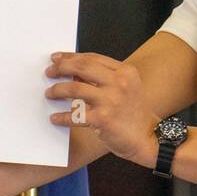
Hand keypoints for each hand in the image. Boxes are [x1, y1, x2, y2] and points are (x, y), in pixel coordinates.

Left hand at [45, 51, 161, 166]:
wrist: (147, 138)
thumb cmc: (133, 113)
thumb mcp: (126, 88)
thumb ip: (104, 77)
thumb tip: (73, 71)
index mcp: (125, 72)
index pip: (92, 58)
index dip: (71, 56)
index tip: (56, 58)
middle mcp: (119, 83)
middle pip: (82, 67)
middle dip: (61, 67)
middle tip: (49, 72)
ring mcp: (111, 100)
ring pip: (74, 88)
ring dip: (57, 90)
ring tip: (49, 93)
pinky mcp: (102, 119)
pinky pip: (74, 115)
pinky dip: (61, 117)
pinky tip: (55, 118)